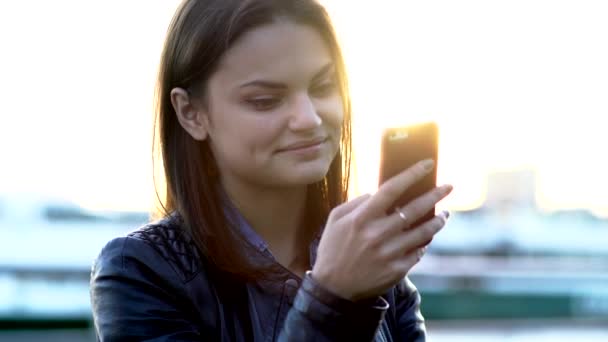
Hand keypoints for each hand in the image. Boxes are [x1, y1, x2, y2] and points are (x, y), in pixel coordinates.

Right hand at [311, 159, 451, 300]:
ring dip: (438, 220)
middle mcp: (378, 234)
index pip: (392, 189)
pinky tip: (428, 236)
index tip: (428, 164)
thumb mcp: (335, 219)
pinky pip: (418, 252)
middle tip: (448, 186)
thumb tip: (379, 193)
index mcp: (362, 218)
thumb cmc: (333, 249)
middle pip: (415, 209)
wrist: (333, 288)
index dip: (412, 174)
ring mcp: (389, 253)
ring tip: (445, 214)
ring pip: (424, 232)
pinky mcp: (397, 270)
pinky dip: (425, 242)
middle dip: (435, 194)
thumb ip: (357, 202)